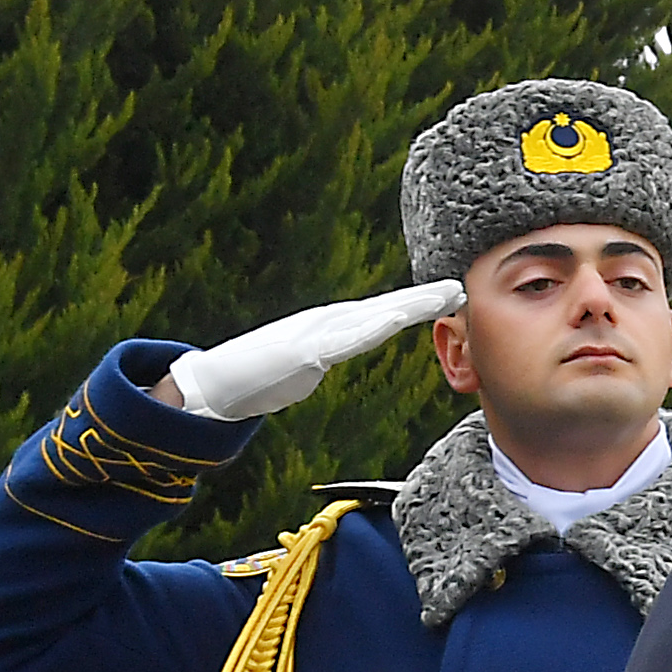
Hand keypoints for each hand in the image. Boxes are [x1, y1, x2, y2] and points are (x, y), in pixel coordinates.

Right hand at [159, 278, 467, 419]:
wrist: (214, 385)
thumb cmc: (258, 376)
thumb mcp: (306, 364)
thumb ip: (330, 352)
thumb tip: (351, 346)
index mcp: (331, 329)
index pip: (382, 314)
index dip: (417, 304)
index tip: (451, 294)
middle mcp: (325, 324)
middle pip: (383, 309)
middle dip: (422, 299)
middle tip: (458, 286)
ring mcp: (313, 335)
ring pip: (371, 318)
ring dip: (408, 307)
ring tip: (440, 297)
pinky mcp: (301, 351)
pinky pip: (342, 340)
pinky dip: (370, 330)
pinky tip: (394, 322)